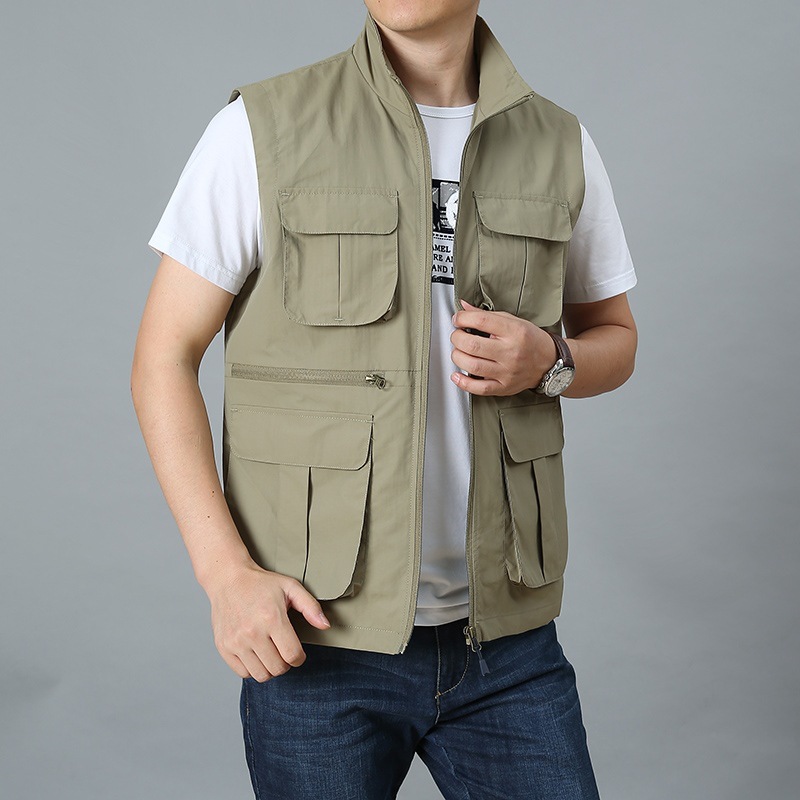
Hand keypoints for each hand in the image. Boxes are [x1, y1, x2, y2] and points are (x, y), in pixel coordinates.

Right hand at [204, 561, 330, 681]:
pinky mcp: (224, 647)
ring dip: (270, 668)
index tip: (297, 652)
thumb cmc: (260, 584)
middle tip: (283, 650)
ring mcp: (236, 641)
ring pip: (261, 675)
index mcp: (272, 618)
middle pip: (278, 668)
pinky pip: (243, 673)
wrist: (229, 579)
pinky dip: (252, 668)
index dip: (300, 657)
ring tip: (270, 653)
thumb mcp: (291, 587)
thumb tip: (325, 625)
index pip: (293, 656)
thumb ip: (311, 607)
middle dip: (286, 663)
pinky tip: (256, 653)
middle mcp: (252, 632)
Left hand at [449, 299, 556, 395]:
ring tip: (459, 351)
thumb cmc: (530, 340)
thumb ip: (486, 315)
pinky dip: (463, 382)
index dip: (462, 318)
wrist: (549, 361)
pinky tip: (457, 374)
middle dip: (457, 338)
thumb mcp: (512, 321)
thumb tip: (463, 307)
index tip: (458, 319)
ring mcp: (507, 371)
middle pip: (472, 344)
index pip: (480, 321)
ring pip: (472, 366)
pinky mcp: (504, 387)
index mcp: (514, 331)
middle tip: (457, 335)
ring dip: (457, 357)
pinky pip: (479, 388)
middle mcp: (511, 352)